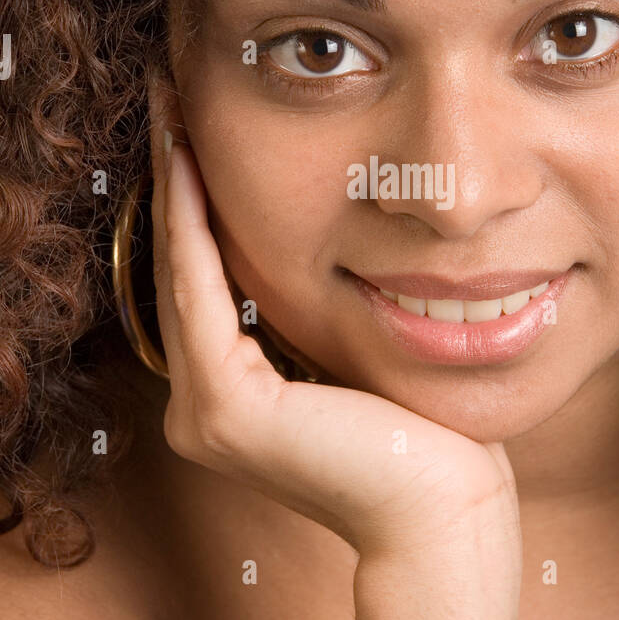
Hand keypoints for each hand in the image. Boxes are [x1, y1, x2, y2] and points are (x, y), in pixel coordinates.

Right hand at [145, 71, 520, 562]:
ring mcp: (204, 418)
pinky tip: (192, 163)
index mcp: (230, 402)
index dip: (194, 207)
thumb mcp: (358, 357)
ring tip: (173, 115)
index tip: (194, 132)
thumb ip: (320, 316)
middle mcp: (200, 412)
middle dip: (178, 185)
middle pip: (186, 273)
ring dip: (176, 191)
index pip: (207, 286)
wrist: (447, 515)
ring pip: (185, 275)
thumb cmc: (425, 441)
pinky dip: (196, 225)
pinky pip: (205, 295)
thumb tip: (325, 248)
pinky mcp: (228, 412)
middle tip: (171, 103)